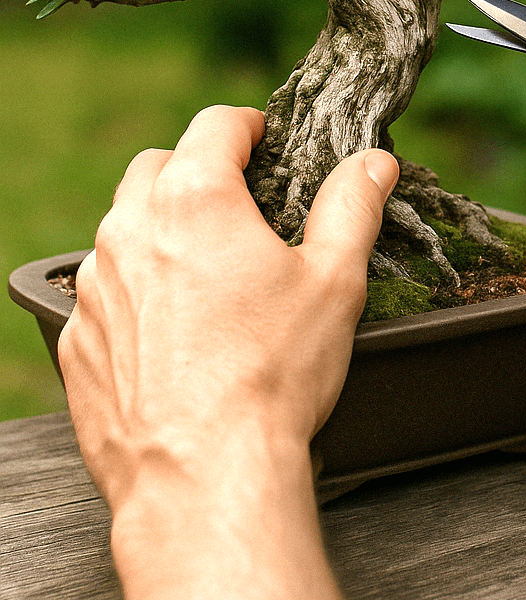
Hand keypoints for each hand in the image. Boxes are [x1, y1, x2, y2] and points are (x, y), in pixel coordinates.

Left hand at [58, 105, 396, 599]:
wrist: (205, 474)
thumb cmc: (273, 374)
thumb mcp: (335, 279)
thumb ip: (353, 206)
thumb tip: (373, 164)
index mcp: (195, 200)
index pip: (216, 125)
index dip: (250, 125)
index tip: (267, 140)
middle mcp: (130, 231)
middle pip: (157, 165)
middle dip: (198, 169)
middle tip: (241, 203)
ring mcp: (94, 288)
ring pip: (122, 227)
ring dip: (161, 228)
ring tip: (212, 271)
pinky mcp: (77, 339)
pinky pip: (104, 291)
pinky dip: (136, 289)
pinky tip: (178, 329)